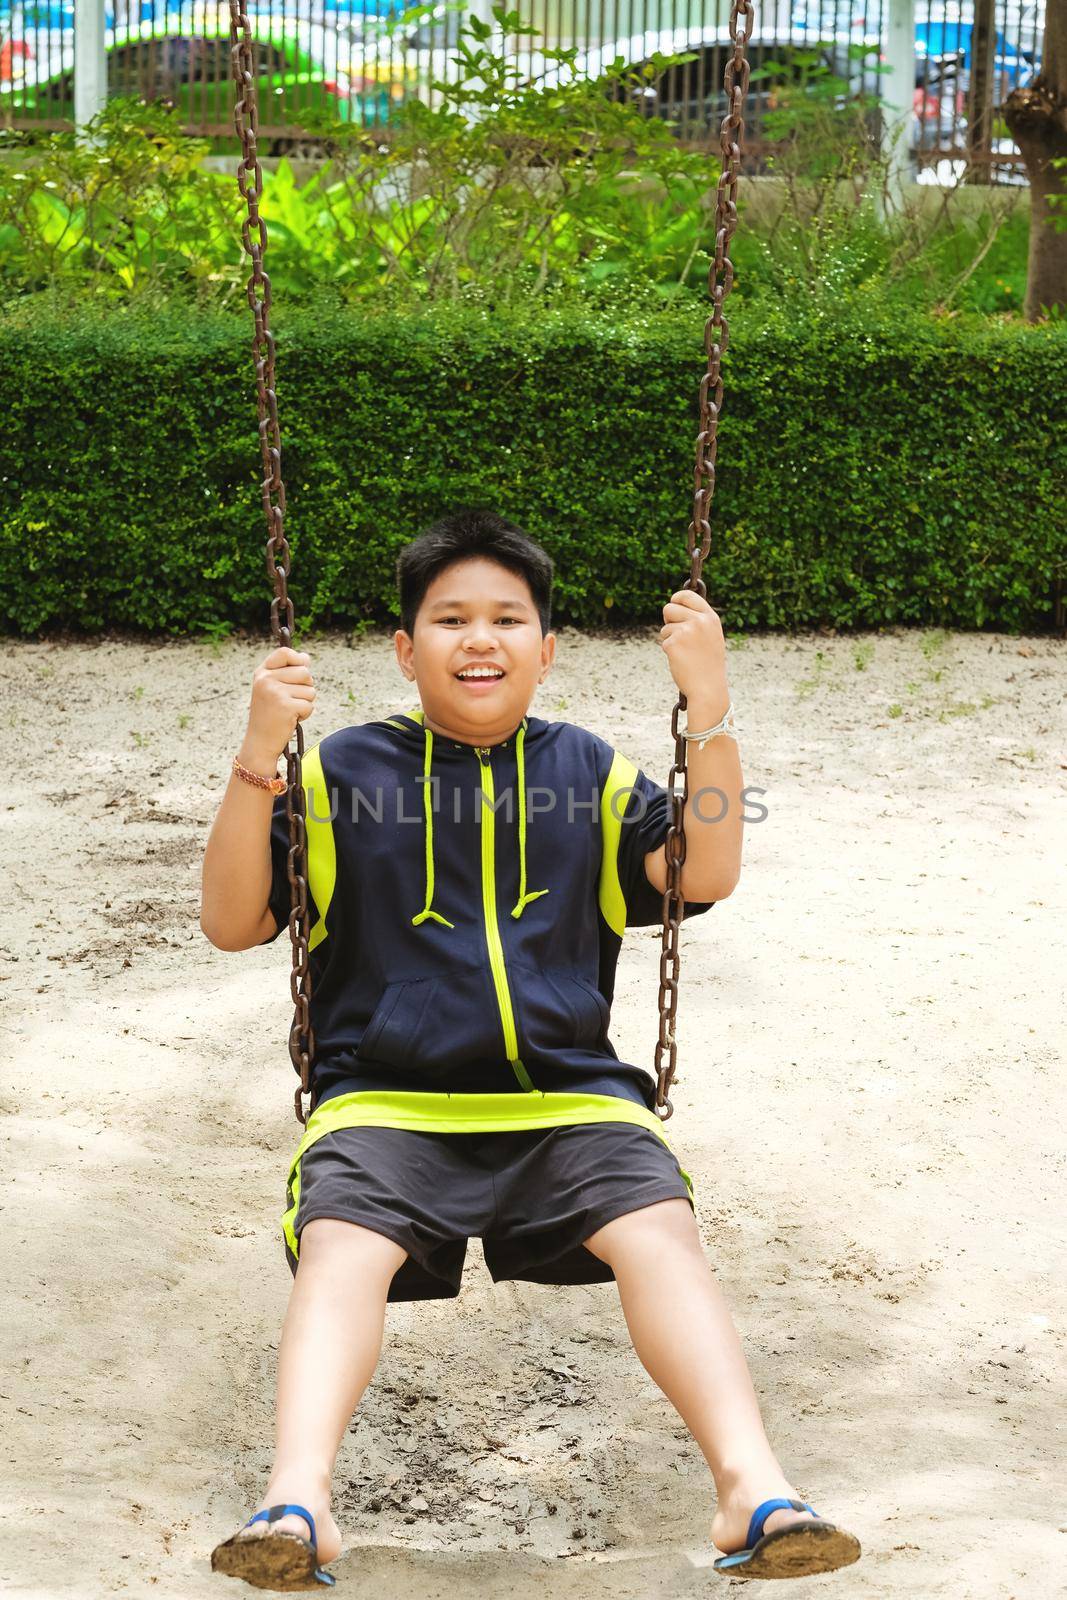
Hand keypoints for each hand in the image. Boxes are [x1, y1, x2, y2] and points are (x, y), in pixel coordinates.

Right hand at [244, 647, 315, 762]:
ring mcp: (275, 692)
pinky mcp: (286, 706)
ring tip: (289, 710)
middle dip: (305, 687)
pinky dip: (305, 714)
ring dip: (305, 702)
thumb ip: (287, 672)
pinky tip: (291, 719)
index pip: (284, 652)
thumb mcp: (271, 689)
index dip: (298, 659)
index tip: (300, 669)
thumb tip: (306, 657)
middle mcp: (266, 680)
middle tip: (291, 700)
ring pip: (310, 689)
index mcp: (262, 673)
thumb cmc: (269, 715)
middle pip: (304, 672)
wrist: (259, 742)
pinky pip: (309, 705)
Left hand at [658, 589, 727, 708]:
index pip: (688, 595)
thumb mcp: (711, 637)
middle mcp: (699, 621)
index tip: (673, 602)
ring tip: (685, 653)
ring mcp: (686, 631)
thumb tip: (677, 605)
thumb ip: (699, 621)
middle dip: (668, 620)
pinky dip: (669, 651)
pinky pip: (664, 641)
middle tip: (676, 635)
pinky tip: (681, 660)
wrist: (708, 688)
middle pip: (669, 608)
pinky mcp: (674, 643)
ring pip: (665, 627)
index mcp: (710, 618)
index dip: (677, 598)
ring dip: (669, 638)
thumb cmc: (709, 665)